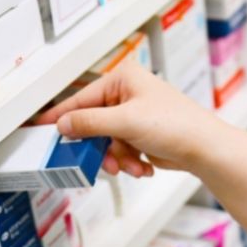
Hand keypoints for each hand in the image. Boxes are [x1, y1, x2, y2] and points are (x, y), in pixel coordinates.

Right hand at [36, 61, 226, 176]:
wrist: (205, 149)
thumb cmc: (177, 125)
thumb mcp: (126, 122)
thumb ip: (90, 122)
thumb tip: (64, 124)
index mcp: (122, 79)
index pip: (81, 98)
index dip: (62, 116)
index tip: (42, 128)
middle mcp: (127, 94)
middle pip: (93, 124)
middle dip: (101, 147)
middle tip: (101, 159)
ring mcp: (134, 115)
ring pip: (106, 142)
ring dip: (118, 158)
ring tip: (132, 165)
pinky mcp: (141, 135)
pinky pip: (120, 150)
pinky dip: (129, 162)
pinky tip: (143, 166)